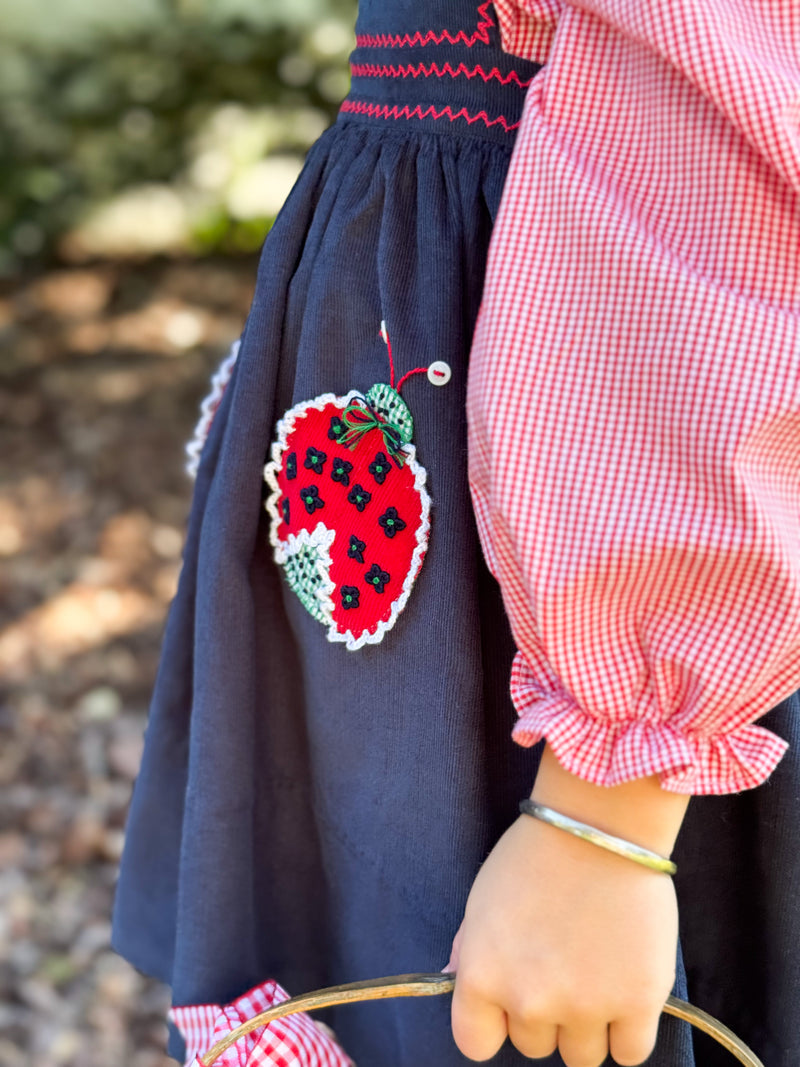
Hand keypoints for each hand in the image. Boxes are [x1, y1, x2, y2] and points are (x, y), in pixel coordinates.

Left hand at [444, 813, 678, 1065]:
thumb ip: (470, 948)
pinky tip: (626, 989)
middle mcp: (528, 1001)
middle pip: (534, 1045)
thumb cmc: (536, 852)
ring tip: (597, 973)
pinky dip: (629, 1030)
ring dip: (588, 1024)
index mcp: (482, 975)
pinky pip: (630, 1052)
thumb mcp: (483, 897)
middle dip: (546, 1012)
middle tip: (562, 964)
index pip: (475, 1043)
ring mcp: (584, 1007)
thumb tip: (455, 979)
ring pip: (582, 1055)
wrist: (599, 826)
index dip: (495, 1023)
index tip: (511, 1000)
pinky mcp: (637, 1003)